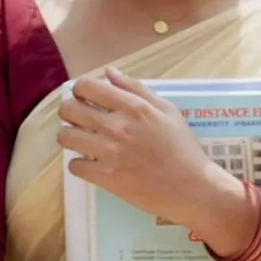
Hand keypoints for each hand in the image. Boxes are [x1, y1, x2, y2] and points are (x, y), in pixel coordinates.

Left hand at [56, 66, 241, 231]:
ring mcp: (110, 153)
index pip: (87, 87)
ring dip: (69, 137)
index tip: (84, 98)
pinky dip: (79, 165)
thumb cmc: (184, 149)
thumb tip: (110, 72)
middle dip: (69, 112)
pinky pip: (75, 166)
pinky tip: (90, 165)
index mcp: (133, 107)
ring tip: (80, 141)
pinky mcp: (107, 178)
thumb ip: (136, 89)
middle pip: (69, 110)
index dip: (79, 90)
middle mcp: (117, 126)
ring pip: (66, 137)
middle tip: (78, 120)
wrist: (194, 189)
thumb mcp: (168, 111)